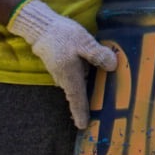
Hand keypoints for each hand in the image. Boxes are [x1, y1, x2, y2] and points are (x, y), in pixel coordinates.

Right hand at [8, 0, 118, 129]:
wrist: (42, 28)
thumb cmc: (62, 35)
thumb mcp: (83, 42)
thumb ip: (97, 54)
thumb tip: (112, 66)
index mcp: (70, 76)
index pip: (77, 99)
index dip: (81, 113)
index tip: (83, 126)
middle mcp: (65, 79)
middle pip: (79, 94)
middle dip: (90, 103)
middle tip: (105, 111)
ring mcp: (63, 74)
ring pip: (79, 86)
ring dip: (90, 90)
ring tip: (107, 95)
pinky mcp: (63, 67)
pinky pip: (77, 78)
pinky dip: (87, 79)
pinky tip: (98, 76)